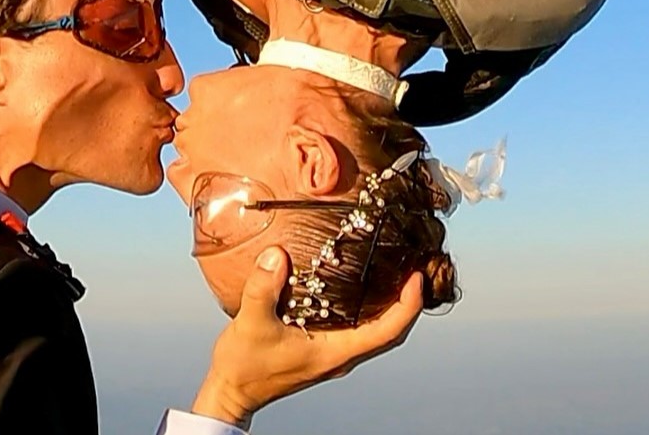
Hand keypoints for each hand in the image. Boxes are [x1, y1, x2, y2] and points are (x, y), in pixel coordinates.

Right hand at [192, 247, 422, 427]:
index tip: (417, 278)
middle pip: (390, 332)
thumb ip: (263, 289)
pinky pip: (356, 328)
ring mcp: (332, 354)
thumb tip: (276, 255)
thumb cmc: (244, 367)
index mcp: (335, 353)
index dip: (408, 306)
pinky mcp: (321, 349)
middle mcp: (340, 356)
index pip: (388, 332)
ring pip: (374, 330)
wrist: (231, 392)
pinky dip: (366, 308)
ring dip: (389, 306)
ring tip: (392, 272)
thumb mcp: (251, 323)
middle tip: (414, 268)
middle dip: (407, 303)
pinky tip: (355, 285)